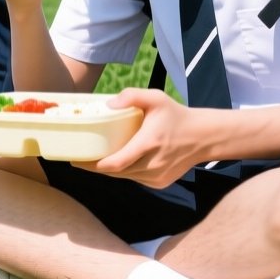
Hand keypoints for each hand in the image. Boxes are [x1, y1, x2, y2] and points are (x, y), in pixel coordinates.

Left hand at [77, 88, 210, 188]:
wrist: (204, 137)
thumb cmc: (176, 115)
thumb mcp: (156, 98)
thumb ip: (132, 95)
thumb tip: (108, 104)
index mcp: (149, 144)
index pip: (116, 163)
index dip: (93, 165)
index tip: (76, 160)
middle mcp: (152, 164)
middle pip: (115, 172)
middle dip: (95, 167)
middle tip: (79, 158)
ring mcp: (157, 177)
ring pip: (124, 177)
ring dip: (109, 170)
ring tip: (94, 159)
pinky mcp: (160, 183)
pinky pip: (135, 179)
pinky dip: (125, 172)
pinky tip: (117, 162)